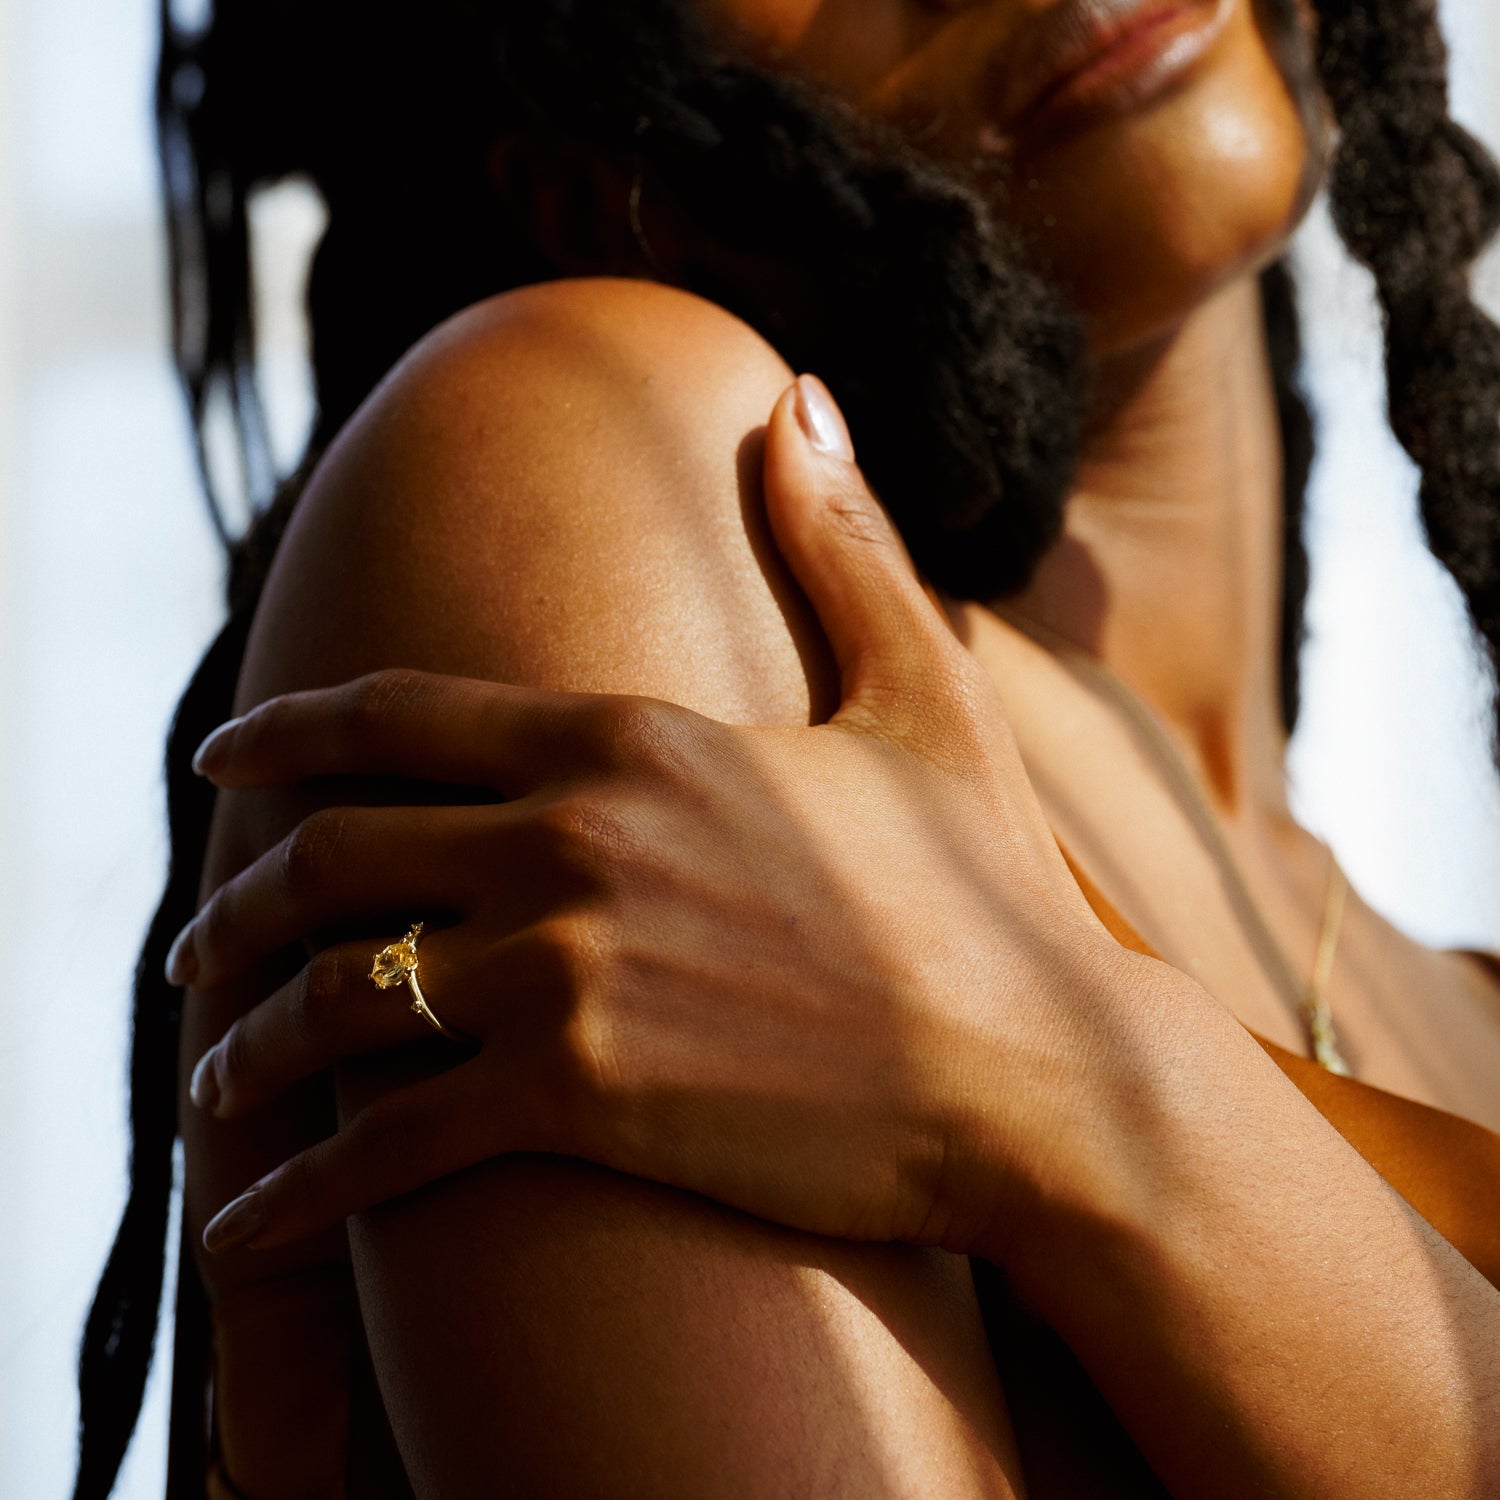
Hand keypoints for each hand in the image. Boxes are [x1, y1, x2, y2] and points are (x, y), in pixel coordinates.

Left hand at [178, 375, 1151, 1263]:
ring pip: (335, 1000)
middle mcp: (572, 839)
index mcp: (629, 737)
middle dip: (235, 903)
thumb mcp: (919, 695)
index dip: (282, 735)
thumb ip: (842, 544)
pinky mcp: (580, 1102)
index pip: (396, 716)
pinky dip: (297, 1189)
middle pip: (331, 856)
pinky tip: (250, 1224)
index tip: (214, 762)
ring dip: (247, 1045)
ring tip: (214, 1081)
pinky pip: (386, 1146)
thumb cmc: (982, 894)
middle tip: (192, 943)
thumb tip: (799, 401)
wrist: (1039, 1074)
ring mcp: (566, 972)